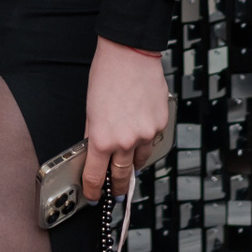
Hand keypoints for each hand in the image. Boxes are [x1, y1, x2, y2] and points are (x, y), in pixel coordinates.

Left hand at [81, 36, 168, 200]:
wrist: (129, 54)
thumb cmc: (107, 76)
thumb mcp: (90, 110)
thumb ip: (94, 135)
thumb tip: (94, 154)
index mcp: (103, 139)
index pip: (96, 176)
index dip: (93, 191)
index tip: (92, 197)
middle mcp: (126, 141)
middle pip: (121, 176)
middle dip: (116, 188)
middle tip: (114, 194)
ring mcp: (146, 134)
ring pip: (139, 160)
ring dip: (132, 162)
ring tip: (127, 158)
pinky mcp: (160, 124)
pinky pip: (152, 141)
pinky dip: (145, 140)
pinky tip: (140, 127)